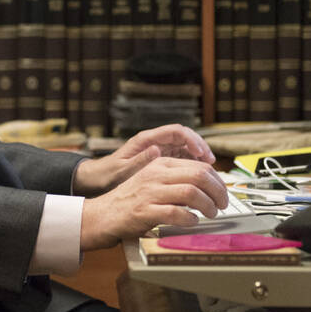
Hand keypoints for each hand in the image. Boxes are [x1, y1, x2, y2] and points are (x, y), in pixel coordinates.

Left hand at [73, 124, 214, 195]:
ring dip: (199, 158)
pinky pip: (182, 159)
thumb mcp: (123, 170)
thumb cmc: (109, 174)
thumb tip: (157, 150)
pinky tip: (199, 179)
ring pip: (186, 149)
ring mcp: (160, 151)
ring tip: (210, 172)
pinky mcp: (161, 161)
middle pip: (185, 138)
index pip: (176, 131)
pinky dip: (192, 166)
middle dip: (201, 148)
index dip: (192, 140)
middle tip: (212, 164)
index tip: (201, 153)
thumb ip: (140, 161)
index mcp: (147, 140)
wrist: (99, 179)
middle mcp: (156, 142)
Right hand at [79, 156, 228, 251]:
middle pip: (199, 176)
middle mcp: (156, 174)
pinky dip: (189, 218)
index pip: (199, 166)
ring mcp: (150, 192)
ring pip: (191, 192)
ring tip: (211, 214)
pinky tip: (192, 222)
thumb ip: (176, 180)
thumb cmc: (131, 201)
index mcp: (161, 164)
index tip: (223, 193)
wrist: (103, 214)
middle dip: (218, 192)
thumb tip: (208, 187)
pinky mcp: (145, 211)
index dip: (218, 181)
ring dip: (208, 205)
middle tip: (222, 205)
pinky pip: (175, 212)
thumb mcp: (153, 181)